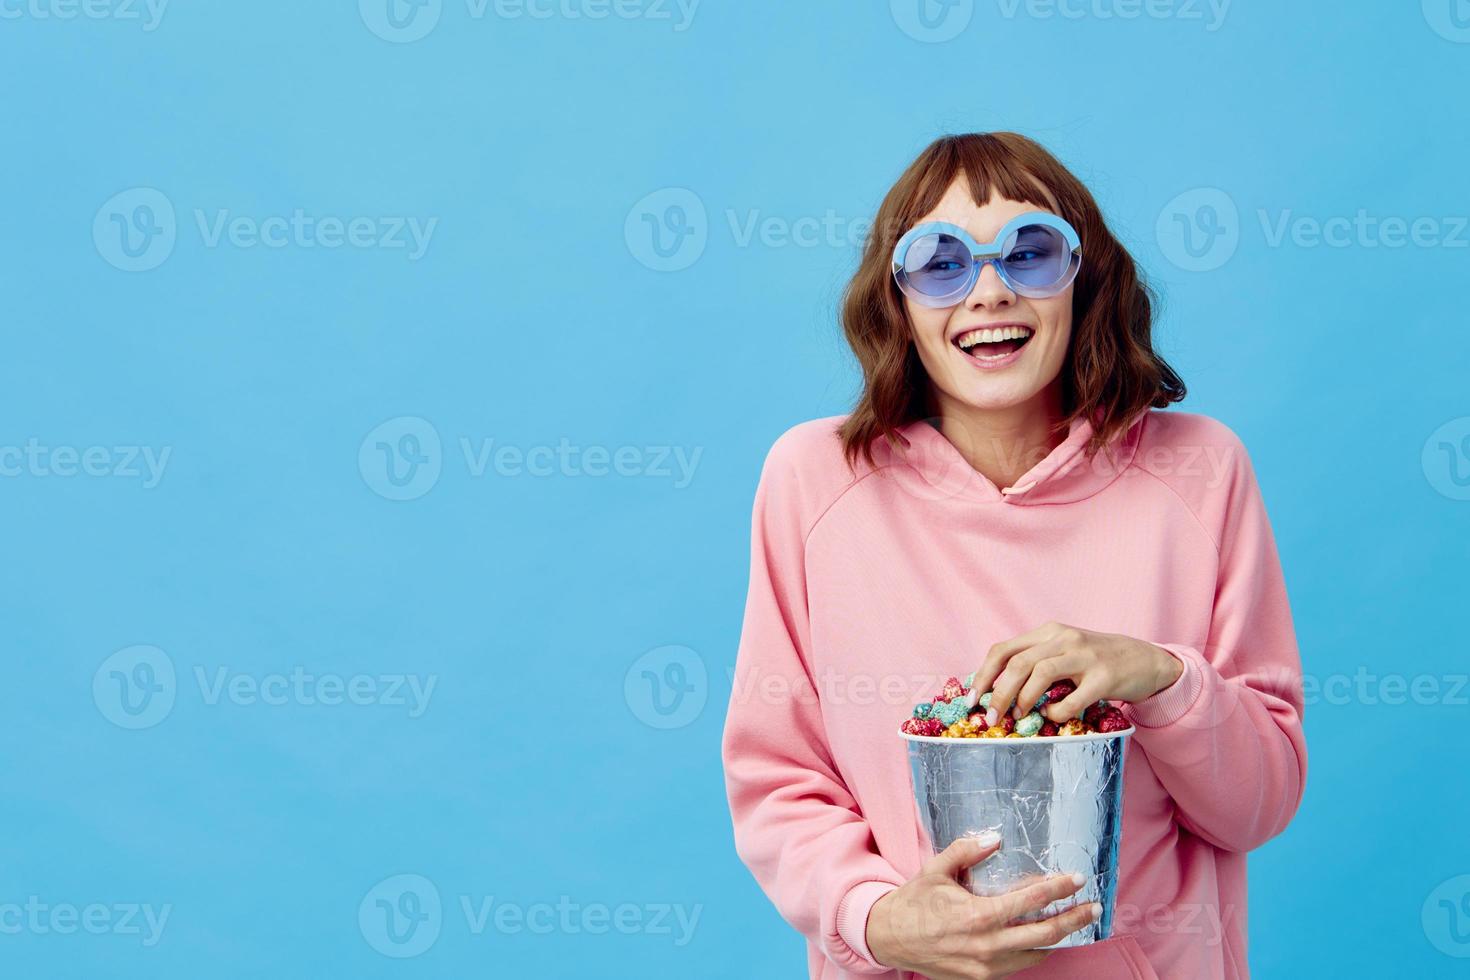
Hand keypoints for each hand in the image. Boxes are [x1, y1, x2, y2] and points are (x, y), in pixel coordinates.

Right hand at [866, 835, 1100, 979]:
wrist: (889, 938)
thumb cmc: (913, 902)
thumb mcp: (936, 869)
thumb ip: (966, 850)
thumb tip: (995, 838)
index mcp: (978, 916)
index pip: (1031, 901)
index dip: (1059, 889)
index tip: (1077, 879)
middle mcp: (987, 945)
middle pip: (1045, 935)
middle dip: (1074, 920)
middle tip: (1094, 908)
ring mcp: (985, 966)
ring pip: (1035, 954)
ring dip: (1059, 939)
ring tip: (1076, 924)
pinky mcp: (980, 978)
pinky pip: (1018, 965)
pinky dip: (1035, 952)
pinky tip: (1044, 941)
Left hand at [971, 622, 1184, 721]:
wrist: (1146, 660)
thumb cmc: (1098, 661)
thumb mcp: (1064, 652)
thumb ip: (1036, 664)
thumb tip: (997, 693)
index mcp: (1048, 632)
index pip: (1003, 650)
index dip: (984, 675)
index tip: (973, 699)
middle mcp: (1064, 638)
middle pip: (1017, 663)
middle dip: (998, 693)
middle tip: (992, 718)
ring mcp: (1085, 656)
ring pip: (1040, 673)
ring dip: (1022, 699)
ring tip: (1019, 717)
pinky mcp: (1104, 677)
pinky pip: (1072, 698)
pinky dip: (1057, 711)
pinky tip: (1054, 716)